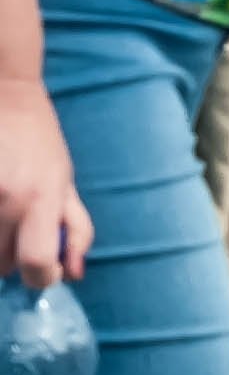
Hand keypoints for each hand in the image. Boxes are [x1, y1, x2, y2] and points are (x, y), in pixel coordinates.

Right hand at [0, 85, 84, 289]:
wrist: (6, 98)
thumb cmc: (40, 143)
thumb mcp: (66, 182)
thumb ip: (75, 229)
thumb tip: (73, 274)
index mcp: (41, 197)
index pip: (37, 263)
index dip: (42, 276)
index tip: (43, 269)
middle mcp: (6, 199)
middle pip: (2, 266)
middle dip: (13, 258)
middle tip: (18, 231)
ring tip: (3, 214)